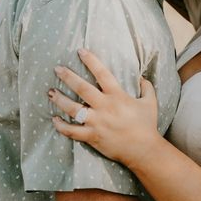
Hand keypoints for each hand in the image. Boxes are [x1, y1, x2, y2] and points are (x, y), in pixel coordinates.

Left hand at [48, 48, 159, 166]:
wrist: (144, 149)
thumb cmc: (147, 125)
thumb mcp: (150, 102)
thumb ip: (147, 87)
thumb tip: (142, 77)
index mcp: (118, 96)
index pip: (102, 73)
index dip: (91, 61)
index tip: (81, 51)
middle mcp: (105, 106)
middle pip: (82, 88)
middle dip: (68, 77)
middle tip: (57, 68)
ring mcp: (96, 122)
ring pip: (73, 109)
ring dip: (60, 99)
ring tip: (50, 92)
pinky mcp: (92, 137)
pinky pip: (72, 131)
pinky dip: (61, 126)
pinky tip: (54, 119)